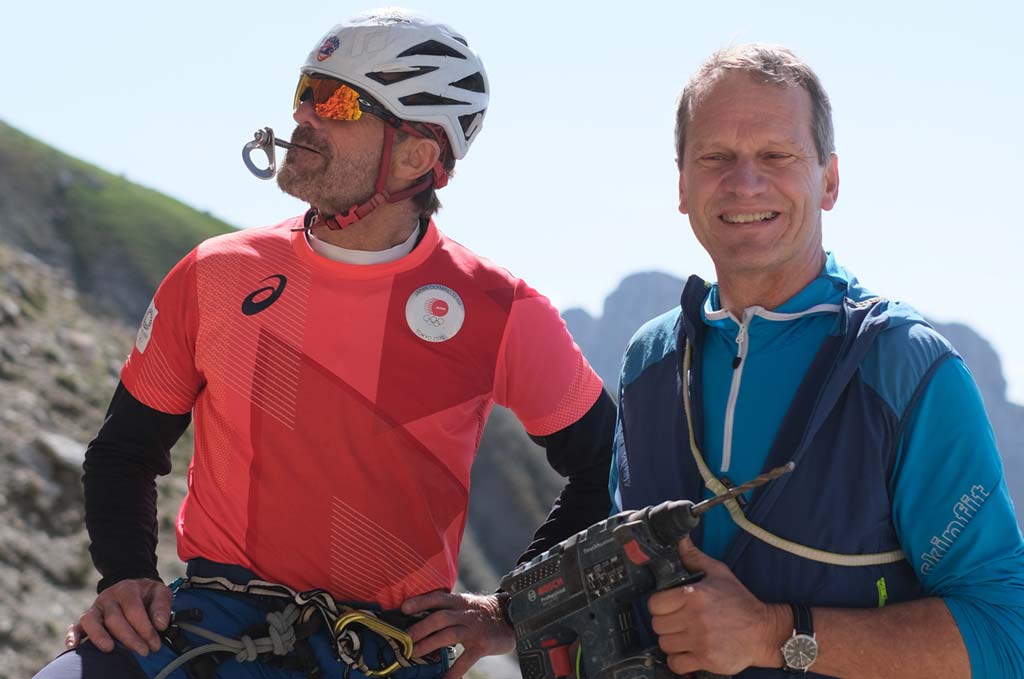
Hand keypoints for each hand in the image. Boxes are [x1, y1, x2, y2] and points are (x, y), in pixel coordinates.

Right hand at [72, 578, 172, 655]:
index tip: (154, 644)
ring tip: (110, 649)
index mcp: (127, 589)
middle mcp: (108, 597)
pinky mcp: (87, 619)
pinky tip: (74, 647)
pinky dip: (73, 635)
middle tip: (143, 651)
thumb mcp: (160, 593)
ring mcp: (95, 608)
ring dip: (99, 636)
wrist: (133, 587)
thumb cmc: (148, 594)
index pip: (134, 610)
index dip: (145, 629)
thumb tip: (160, 625)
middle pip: (114, 618)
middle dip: (129, 638)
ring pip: (91, 621)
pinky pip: (75, 626)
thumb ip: (162, 606)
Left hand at [402, 591, 515, 678]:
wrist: (512, 618)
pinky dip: (454, 670)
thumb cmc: (483, 613)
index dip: (420, 602)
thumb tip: (421, 619)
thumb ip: (449, 610)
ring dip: (429, 644)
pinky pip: (466, 659)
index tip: (404, 609)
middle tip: (405, 639)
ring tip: (414, 653)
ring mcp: (474, 629)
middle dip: (420, 628)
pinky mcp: (482, 645)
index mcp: (459, 601)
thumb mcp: (467, 605)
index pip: (437, 598)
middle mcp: (465, 613)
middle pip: (440, 617)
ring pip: (449, 634)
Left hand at [647, 538, 788, 675]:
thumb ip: (695, 558)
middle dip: (665, 623)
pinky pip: (676, 664)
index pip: (655, 603)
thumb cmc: (740, 602)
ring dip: (671, 641)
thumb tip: (680, 540)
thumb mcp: (719, 573)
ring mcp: (700, 640)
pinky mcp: (706, 659)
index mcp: (694, 594)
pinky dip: (678, 661)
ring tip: (684, 636)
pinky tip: (687, 652)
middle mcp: (696, 617)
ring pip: (664, 644)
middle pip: (657, 624)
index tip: (667, 607)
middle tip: (677, 622)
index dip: (659, 606)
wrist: (764, 631)